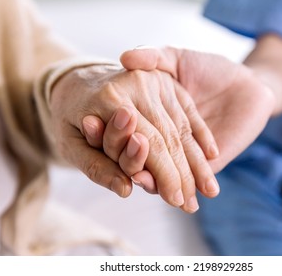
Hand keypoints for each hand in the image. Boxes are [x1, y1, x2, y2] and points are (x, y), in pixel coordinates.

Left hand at [50, 65, 218, 212]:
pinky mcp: (166, 79)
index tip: (176, 201)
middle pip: (171, 138)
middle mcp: (139, 85)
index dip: (166, 176)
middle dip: (184, 175)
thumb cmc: (69, 115)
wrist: (76, 77)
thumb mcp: (68, 143)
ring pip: (183, 127)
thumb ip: (95, 166)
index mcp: (111, 99)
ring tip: (209, 189)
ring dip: (197, 161)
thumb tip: (126, 191)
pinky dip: (201, 134)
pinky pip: (188, 110)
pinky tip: (213, 154)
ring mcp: (155, 80)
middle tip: (193, 204)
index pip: (150, 145)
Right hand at [120, 47, 275, 172]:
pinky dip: (171, 180)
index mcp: (153, 115)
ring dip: (149, 177)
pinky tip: (157, 185)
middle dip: (128, 158)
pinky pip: (188, 175)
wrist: (247, 82)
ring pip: (162, 169)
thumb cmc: (210, 67)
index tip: (89, 127)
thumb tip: (124, 57)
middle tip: (111, 158)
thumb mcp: (177, 58)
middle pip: (142, 152)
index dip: (110, 127)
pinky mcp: (207, 164)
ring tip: (137, 180)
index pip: (128, 127)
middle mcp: (165, 136)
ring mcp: (184, 153)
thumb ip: (153, 56)